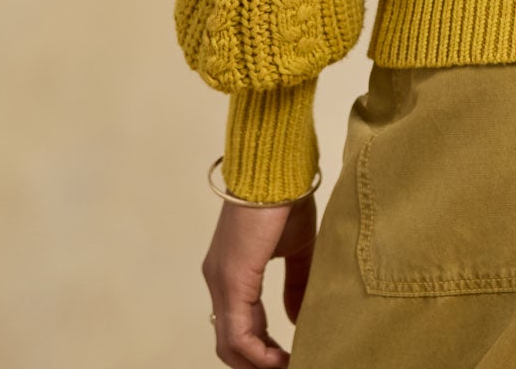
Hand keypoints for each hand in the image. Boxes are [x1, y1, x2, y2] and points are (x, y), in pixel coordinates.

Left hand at [203, 190, 317, 366]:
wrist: (278, 166)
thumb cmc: (287, 195)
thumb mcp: (297, 246)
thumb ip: (296, 283)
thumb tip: (296, 320)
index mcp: (232, 272)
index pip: (240, 325)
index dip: (263, 349)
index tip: (289, 357)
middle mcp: (218, 281)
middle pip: (230, 342)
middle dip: (258, 363)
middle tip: (287, 366)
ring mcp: (221, 282)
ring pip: (230, 344)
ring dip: (258, 363)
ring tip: (288, 366)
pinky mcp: (231, 280)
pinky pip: (238, 333)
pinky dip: (258, 353)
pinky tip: (280, 359)